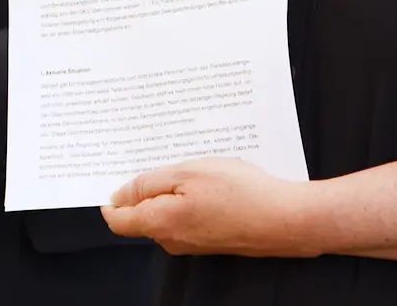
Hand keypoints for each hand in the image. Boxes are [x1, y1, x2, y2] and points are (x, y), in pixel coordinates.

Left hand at [101, 158, 319, 256]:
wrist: (285, 219)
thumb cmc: (239, 194)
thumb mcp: (187, 174)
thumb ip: (149, 184)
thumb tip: (119, 196)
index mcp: (159, 224)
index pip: (117, 219)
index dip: (111, 196)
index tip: (113, 171)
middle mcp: (172, 239)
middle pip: (142, 213)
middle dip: (146, 186)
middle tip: (161, 155)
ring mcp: (193, 242)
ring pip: (168, 211)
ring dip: (172, 189)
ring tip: (192, 163)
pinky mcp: (211, 238)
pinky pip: (189, 214)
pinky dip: (192, 196)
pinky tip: (210, 179)